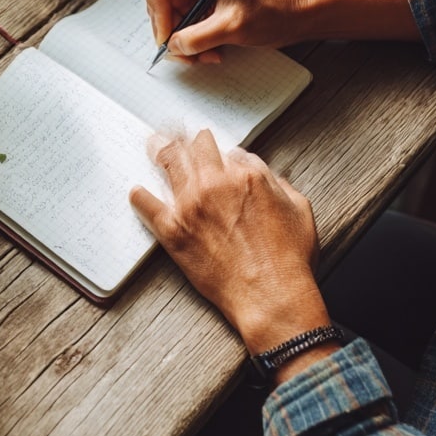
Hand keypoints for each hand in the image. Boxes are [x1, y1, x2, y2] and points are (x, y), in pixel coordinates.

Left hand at [130, 131, 332, 361]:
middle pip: (196, 147)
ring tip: (154, 145)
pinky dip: (139, 197)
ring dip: (161, 150)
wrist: (271, 297)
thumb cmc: (288, 261)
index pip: (231, 151)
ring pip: (169, 162)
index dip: (226, 156)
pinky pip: (148, 205)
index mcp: (248, 176)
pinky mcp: (173, 229)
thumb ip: (280, 185)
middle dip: (192, 142)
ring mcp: (191, 204)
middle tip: (181, 138)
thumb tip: (266, 177)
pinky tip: (136, 192)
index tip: (220, 158)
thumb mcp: (299, 211)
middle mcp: (216, 183)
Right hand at [138, 0, 308, 62]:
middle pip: (162, 5)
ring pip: (175, 19)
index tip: (169, 36)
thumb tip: (172, 46)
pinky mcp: (210, 5)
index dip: (156, 12)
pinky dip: (196, 42)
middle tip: (185, 54)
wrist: (301, 13)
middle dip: (172, 33)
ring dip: (186, 42)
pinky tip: (212, 52)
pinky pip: (190, 25)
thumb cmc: (274, 10)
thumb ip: (195, 38)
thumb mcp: (231, 27)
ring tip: (205, 55)